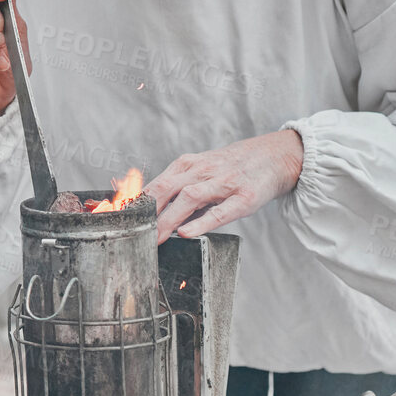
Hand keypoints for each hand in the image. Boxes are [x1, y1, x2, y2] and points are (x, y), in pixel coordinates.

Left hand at [144, 130, 303, 243]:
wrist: (274, 157)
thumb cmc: (232, 168)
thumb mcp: (201, 169)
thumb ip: (177, 187)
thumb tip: (149, 211)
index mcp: (188, 164)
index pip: (155, 184)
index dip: (137, 204)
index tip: (122, 221)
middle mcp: (203, 170)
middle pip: (167, 189)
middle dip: (148, 213)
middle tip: (134, 234)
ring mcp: (225, 183)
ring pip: (190, 198)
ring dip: (169, 218)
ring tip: (155, 238)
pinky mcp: (244, 198)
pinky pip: (220, 211)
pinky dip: (201, 222)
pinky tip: (186, 233)